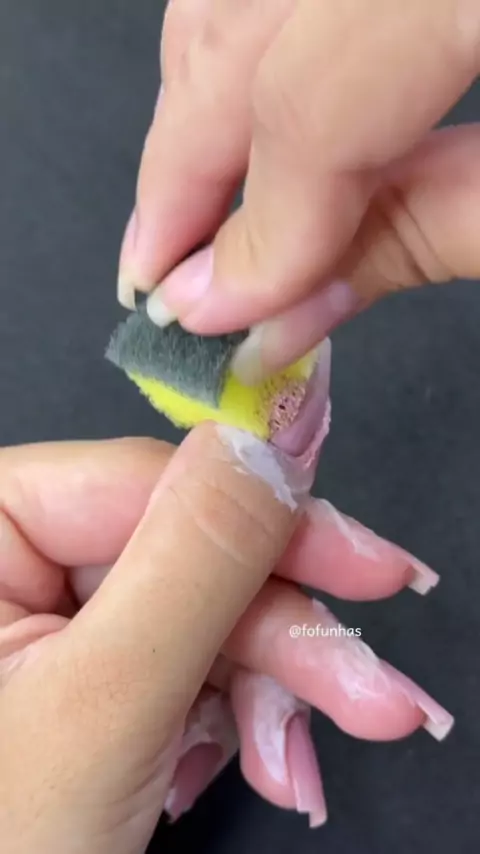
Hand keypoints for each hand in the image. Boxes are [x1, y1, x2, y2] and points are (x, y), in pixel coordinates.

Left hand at [0, 430, 450, 851]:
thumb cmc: (3, 843)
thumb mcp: (102, 702)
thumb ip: (191, 562)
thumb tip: (268, 442)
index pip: (148, 481)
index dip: (269, 520)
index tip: (370, 565)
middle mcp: (22, 557)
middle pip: (188, 554)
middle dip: (282, 637)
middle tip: (374, 695)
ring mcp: (61, 615)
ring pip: (204, 613)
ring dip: (268, 689)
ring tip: (294, 765)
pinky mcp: (97, 665)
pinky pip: (192, 659)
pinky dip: (236, 713)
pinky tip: (254, 760)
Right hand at [118, 0, 479, 379]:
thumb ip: (423, 239)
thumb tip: (281, 314)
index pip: (309, 104)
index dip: (256, 229)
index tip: (219, 314)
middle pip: (235, 32)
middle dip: (182, 173)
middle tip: (160, 281)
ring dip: (197, 118)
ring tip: (187, 224)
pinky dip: (241, 64)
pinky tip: (243, 139)